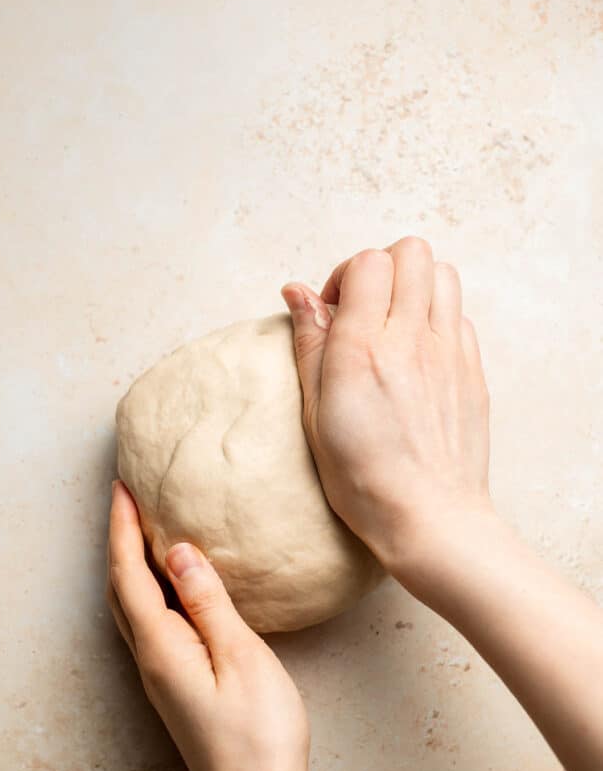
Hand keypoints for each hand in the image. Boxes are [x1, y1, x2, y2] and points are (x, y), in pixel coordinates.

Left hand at [106, 480, 313, 770]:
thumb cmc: (259, 737)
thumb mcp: (241, 658)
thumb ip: (208, 602)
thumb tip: (176, 551)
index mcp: (161, 649)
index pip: (128, 575)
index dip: (121, 528)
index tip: (122, 487)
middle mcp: (151, 663)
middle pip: (120, 591)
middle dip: (118, 542)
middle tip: (126, 501)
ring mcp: (163, 680)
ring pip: (133, 611)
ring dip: (130, 567)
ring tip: (143, 533)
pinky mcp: (180, 690)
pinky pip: (153, 627)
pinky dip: (152, 595)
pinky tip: (175, 590)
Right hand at [281, 236, 492, 575]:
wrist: (429, 518)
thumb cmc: (364, 479)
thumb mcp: (316, 415)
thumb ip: (309, 344)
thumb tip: (298, 292)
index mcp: (364, 350)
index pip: (368, 263)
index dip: (345, 276)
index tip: (333, 312)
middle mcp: (412, 341)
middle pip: (411, 252)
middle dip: (381, 269)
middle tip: (363, 310)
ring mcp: (450, 354)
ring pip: (443, 273)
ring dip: (414, 285)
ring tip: (393, 325)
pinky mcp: (473, 372)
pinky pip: (460, 317)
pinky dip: (437, 319)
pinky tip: (418, 355)